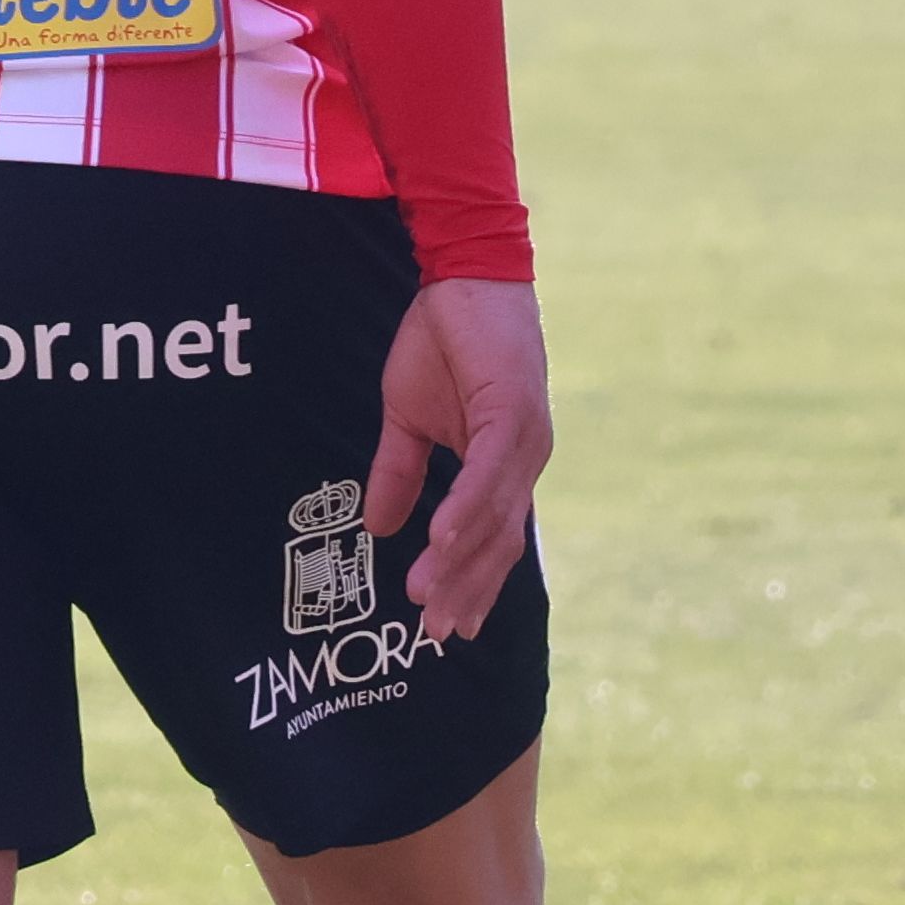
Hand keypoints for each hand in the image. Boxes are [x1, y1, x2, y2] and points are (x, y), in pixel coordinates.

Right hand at [361, 275, 553, 642]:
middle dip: (467, 589)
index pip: (493, 538)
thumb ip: (400, 471)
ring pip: (494, 515)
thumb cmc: (441, 338)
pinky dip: (465, 509)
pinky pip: (489, 473)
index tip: (444, 626)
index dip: (471, 582)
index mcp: (505, 462)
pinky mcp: (513, 410)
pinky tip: (439, 540)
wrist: (461, 272)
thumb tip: (378, 527)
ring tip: (426, 596)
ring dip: (458, 560)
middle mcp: (525, 458)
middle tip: (437, 632)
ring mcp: (525, 437)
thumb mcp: (407, 416)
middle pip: (499, 540)